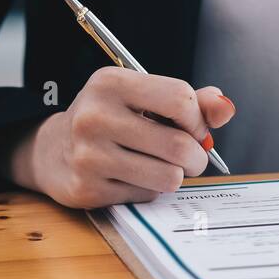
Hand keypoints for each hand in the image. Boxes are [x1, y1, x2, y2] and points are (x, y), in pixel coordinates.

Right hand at [8, 67, 234, 207]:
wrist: (53, 150)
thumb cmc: (111, 118)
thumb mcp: (144, 97)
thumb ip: (190, 100)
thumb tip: (225, 108)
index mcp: (110, 83)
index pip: (180, 100)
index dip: (198, 119)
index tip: (193, 127)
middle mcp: (95, 117)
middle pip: (179, 145)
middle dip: (197, 156)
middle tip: (191, 157)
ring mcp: (88, 156)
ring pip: (169, 176)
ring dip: (176, 175)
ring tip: (164, 166)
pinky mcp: (87, 189)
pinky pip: (147, 195)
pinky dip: (150, 189)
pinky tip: (133, 177)